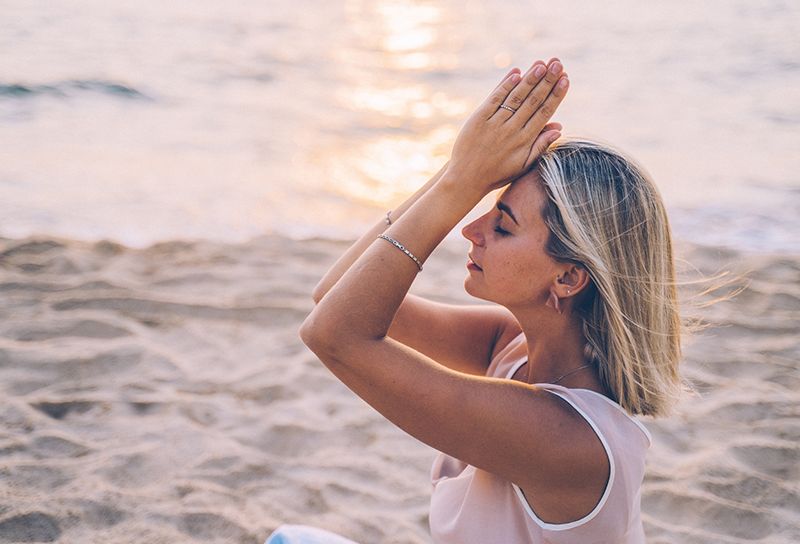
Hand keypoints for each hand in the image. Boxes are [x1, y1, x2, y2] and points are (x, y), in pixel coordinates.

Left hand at [446, 59, 568, 195]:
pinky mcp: (478, 119)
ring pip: (516, 98)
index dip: (556, 95)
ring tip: (541, 64)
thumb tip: (559, 127)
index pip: (544, 113)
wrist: (467, 179)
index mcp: (525, 141)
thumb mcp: (522, 164)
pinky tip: (516, 73)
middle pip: (533, 101)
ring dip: (529, 79)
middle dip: (547, 81)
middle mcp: (511, 130)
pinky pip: (495, 99)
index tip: (566, 78)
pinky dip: (505, 85)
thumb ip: (541, 145)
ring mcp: (495, 124)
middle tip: (558, 63)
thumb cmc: (497, 173)